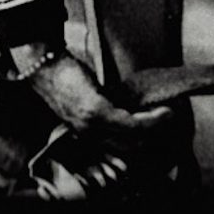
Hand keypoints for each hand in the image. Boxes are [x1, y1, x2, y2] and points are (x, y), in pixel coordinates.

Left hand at [15, 47, 171, 141]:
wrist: (42, 64)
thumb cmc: (64, 77)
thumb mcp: (85, 98)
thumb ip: (103, 106)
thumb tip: (129, 104)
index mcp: (86, 133)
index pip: (118, 149)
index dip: (142, 145)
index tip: (159, 136)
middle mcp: (89, 136)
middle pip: (130, 149)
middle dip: (153, 140)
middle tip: (170, 125)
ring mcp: (93, 127)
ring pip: (134, 138)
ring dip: (156, 128)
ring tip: (170, 116)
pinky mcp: (98, 113)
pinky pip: (131, 123)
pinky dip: (151, 120)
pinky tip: (163, 112)